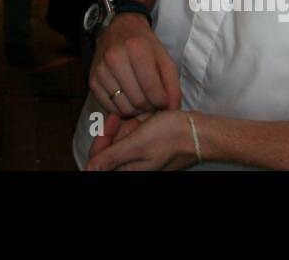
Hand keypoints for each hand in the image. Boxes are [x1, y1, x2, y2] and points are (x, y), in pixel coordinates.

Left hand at [85, 110, 200, 170]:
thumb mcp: (136, 145)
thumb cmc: (171, 138)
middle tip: (128, 118)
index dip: (100, 140)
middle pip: (110, 148)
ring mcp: (141, 156)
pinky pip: (135, 135)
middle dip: (118, 131)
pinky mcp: (149, 148)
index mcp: (128, 170)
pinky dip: (138, 125)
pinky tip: (148, 119)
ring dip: (129, 126)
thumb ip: (110, 157)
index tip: (110, 121)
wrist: (199, 132)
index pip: (99, 160)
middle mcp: (133, 165)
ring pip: (122, 139)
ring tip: (142, 118)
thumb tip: (88, 170)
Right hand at [89, 12, 179, 117]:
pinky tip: (128, 99)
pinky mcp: (92, 80)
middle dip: (150, 107)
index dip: (162, 101)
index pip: (150, 87)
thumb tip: (172, 109)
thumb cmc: (144, 44)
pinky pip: (109, 107)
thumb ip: (172, 84)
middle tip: (153, 102)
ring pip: (124, 108)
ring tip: (142, 100)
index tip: (164, 101)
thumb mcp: (164, 58)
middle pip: (137, 100)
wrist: (119, 29)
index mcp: (136, 48)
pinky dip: (121, 110)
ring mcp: (101, 70)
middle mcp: (114, 58)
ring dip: (136, 111)